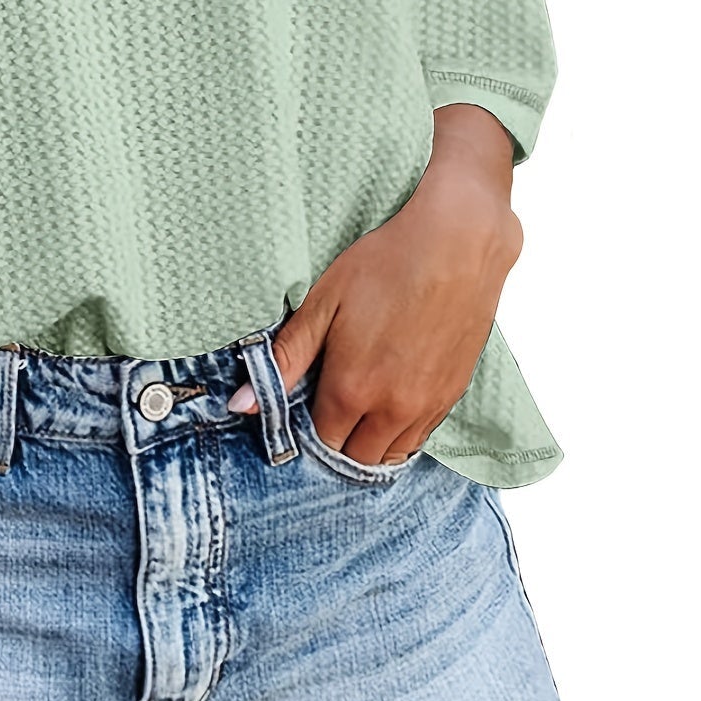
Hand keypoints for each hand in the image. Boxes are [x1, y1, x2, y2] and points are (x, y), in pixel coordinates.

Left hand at [230, 106, 523, 463]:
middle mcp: (392, 409)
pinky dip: (400, 432)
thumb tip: (241, 404)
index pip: (320, 441)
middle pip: (355, 458)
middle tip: (325, 408)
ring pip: (391, 455)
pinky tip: (388, 401)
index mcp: (352, 388)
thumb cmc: (386, 263)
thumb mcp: (323, 303)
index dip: (304, 430)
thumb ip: (285, 358)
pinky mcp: (454, 394)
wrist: (459, 243)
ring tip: (357, 409)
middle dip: (335, 443)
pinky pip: (421, 437)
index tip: (298, 408)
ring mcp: (428, 405)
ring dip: (369, 444)